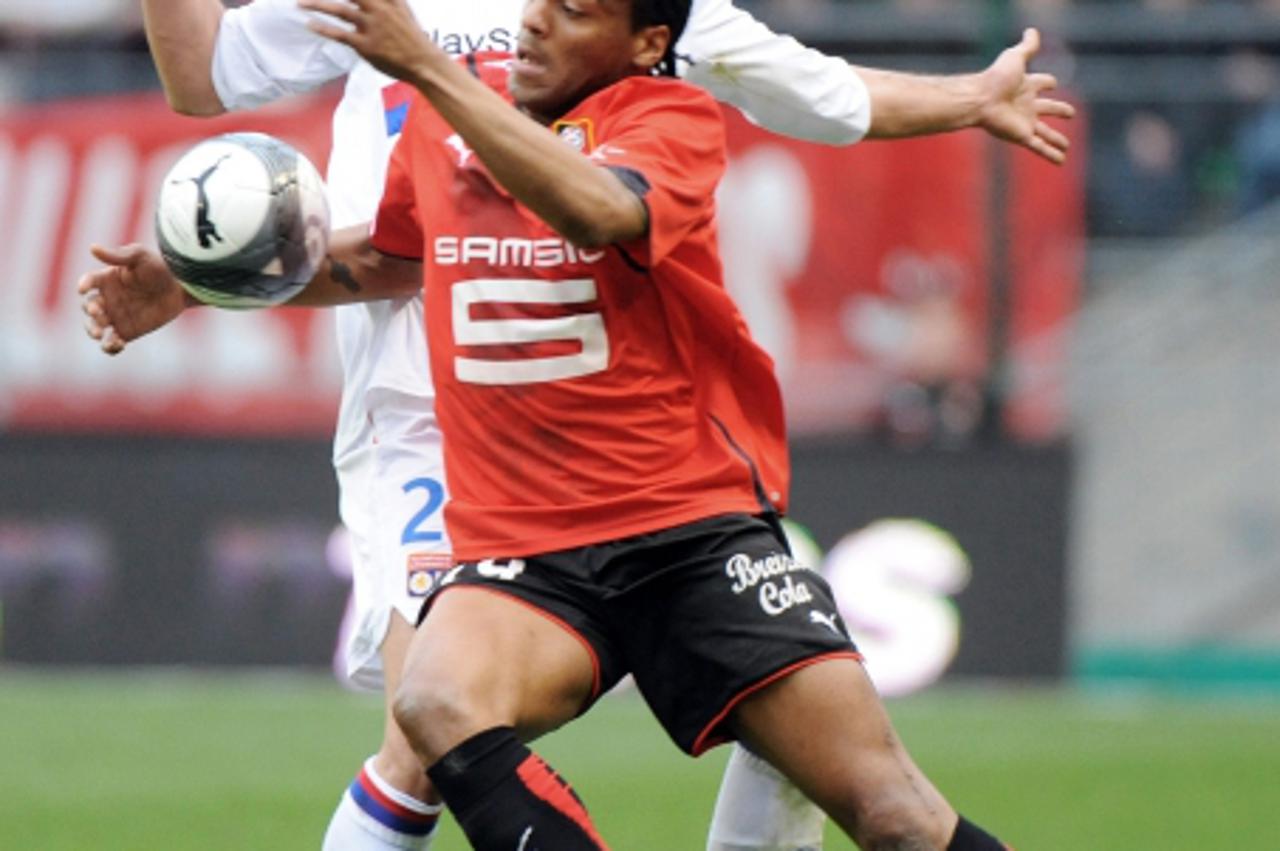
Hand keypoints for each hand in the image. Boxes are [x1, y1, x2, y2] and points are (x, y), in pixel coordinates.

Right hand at [78, 244, 189, 354]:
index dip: (83, 285)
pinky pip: (112, 342)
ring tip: (98, 333)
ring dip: (92, 331)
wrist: (182, 288)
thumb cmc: (161, 268)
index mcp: (107, 279)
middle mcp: (107, 298)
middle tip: (98, 312)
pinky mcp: (127, 332)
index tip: (83, 289)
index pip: (88, 282)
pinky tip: (117, 344)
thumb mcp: (140, 257)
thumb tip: (92, 248)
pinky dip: (109, 346)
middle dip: (90, 311)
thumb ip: (118, 255)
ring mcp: (116, 316)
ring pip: (94, 327)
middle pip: (89, 307)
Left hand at [298, 0, 438, 84]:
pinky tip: (309, 24)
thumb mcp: (402, 7)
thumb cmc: (412, 36)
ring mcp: (371, 26)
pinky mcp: (366, 45)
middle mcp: (378, 8)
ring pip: (339, 10)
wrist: (424, 62)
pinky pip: (340, 34)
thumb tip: (371, 0)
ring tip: (299, 3)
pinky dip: (323, 28)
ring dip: (316, 5)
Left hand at [979, 28, 1075, 164]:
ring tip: (1066, 146)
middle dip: (1059, 109)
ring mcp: (1025, 122)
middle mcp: (1026, 105)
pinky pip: (1040, 147)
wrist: (981, 99)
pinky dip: (1051, 155)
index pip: (1042, 83)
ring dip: (1057, 139)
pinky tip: (1061, 161)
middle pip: (1047, 108)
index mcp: (1026, 86)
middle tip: (1070, 112)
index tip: (1052, 83)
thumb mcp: (1015, 58)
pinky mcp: (1022, 136)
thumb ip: (1027, 46)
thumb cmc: (996, 78)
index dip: (1048, 82)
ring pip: (1046, 133)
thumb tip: (1032, 30)